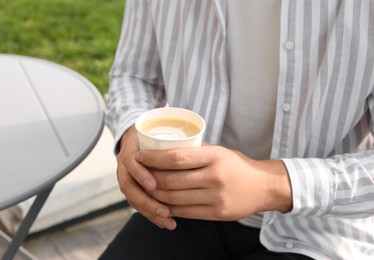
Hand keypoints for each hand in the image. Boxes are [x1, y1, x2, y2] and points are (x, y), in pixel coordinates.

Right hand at [116, 126, 176, 229]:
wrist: (139, 138)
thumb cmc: (159, 135)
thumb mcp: (165, 133)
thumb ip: (180, 141)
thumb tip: (204, 149)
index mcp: (133, 145)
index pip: (133, 162)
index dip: (142, 174)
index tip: (154, 185)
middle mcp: (125, 160)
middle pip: (128, 185)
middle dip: (147, 200)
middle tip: (166, 210)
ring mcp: (124, 174)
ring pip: (131, 197)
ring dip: (149, 210)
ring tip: (168, 219)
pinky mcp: (129, 186)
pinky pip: (135, 204)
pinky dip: (150, 215)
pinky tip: (164, 223)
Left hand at [136, 145, 291, 220]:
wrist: (264, 187)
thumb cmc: (237, 166)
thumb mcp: (220, 151)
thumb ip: (196, 150)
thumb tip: (166, 147)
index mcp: (214, 156)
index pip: (176, 158)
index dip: (153, 158)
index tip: (140, 156)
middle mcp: (214, 177)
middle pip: (171, 180)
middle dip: (149, 178)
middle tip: (139, 174)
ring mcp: (216, 198)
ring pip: (174, 199)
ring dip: (155, 195)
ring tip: (146, 189)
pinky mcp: (217, 214)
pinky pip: (185, 212)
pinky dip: (169, 208)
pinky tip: (161, 203)